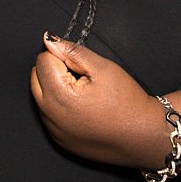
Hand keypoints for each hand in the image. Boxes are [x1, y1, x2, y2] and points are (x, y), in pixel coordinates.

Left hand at [30, 33, 161, 166]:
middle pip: (36, 77)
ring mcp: (54, 131)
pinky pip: (48, 116)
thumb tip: (49, 40)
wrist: (144, 135)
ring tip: (82, 92)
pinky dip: (58, 107)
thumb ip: (72, 51)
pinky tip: (81, 108)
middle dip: (53, 70)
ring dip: (53, 88)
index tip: (81, 64)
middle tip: (81, 76)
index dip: (62, 56)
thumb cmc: (128, 102)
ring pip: (40, 96)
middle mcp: (51, 116)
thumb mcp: (103, 68)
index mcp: (59, 96)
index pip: (43, 60)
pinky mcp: (60, 141)